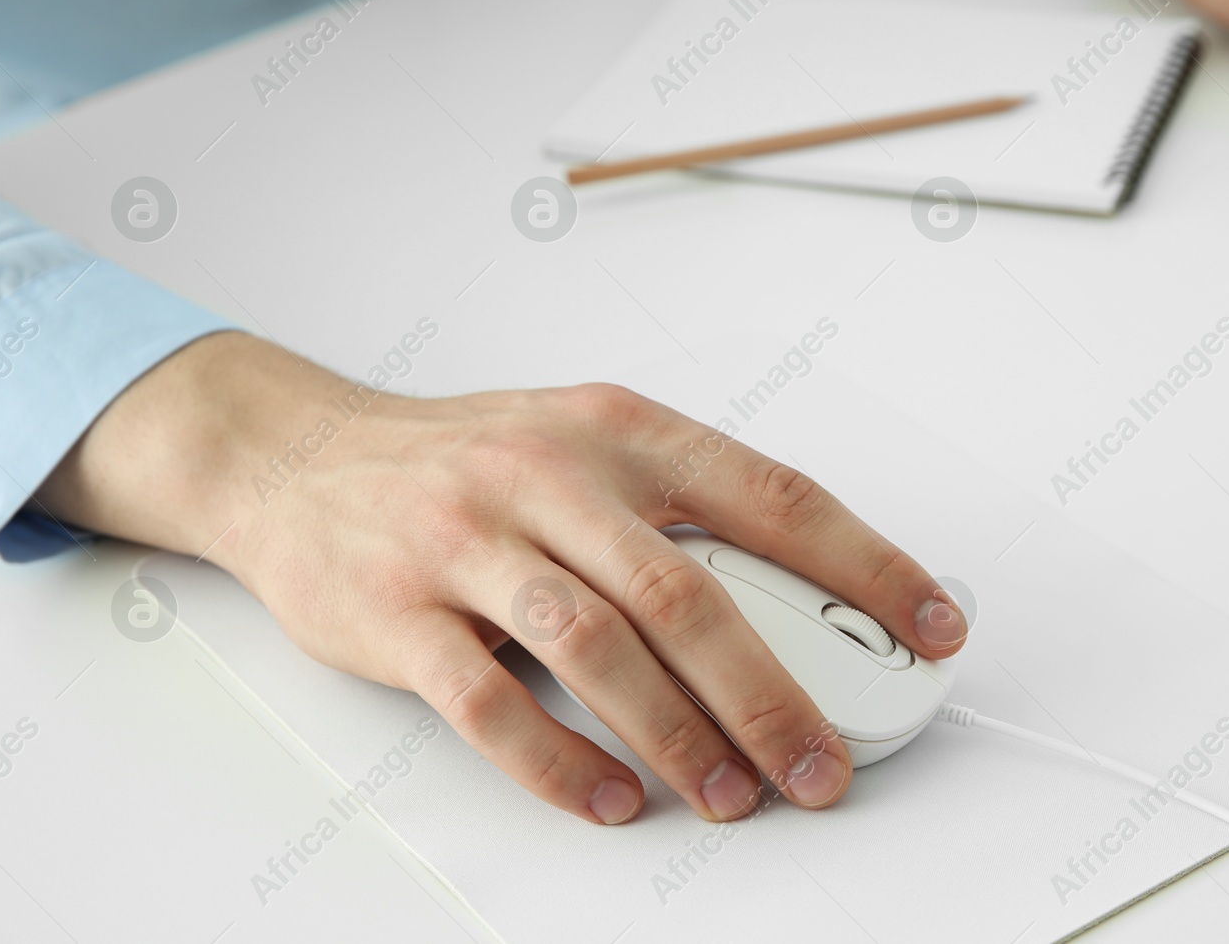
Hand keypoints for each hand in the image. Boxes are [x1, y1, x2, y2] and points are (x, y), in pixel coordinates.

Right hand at [35, 331, 967, 823]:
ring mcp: (467, 540)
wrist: (297, 453)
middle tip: (823, 761)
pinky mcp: (395, 611)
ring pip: (596, 645)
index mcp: (617, 429)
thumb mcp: (578, 443)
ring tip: (731, 795)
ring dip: (676, 734)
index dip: (866, 562)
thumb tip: (798, 601)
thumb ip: (674, 508)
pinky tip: (609, 798)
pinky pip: (487, 702)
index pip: (771, 493)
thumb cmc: (463, 458)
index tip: (931, 624)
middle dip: (772, 689)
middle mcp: (548, 475)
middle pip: (686, 591)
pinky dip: (557, 761)